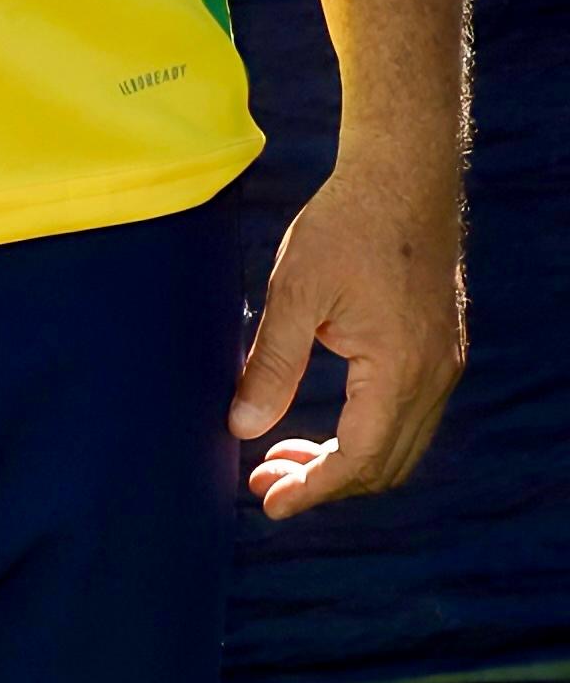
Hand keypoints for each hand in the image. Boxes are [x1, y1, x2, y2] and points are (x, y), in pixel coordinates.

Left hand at [230, 153, 463, 519]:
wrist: (402, 179)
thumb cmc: (345, 226)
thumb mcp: (295, 292)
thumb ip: (272, 363)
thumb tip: (241, 426)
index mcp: (400, 371)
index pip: (358, 458)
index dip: (313, 488)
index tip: (269, 504)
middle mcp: (433, 379)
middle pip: (382, 464)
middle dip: (323, 483)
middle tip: (263, 484)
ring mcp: (442, 367)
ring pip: (397, 445)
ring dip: (342, 462)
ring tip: (280, 459)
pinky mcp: (438, 352)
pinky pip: (404, 417)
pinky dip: (364, 434)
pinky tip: (320, 426)